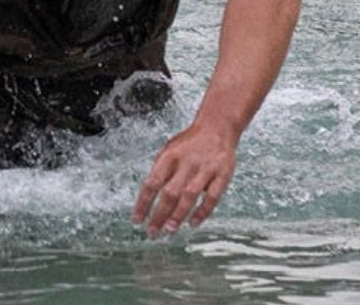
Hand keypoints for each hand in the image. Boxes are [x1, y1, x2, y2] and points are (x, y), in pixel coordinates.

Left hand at [133, 119, 238, 236]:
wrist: (217, 127)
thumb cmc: (190, 143)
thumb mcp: (169, 150)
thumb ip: (160, 171)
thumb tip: (147, 196)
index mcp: (169, 157)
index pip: (151, 183)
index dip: (143, 203)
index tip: (136, 220)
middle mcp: (186, 163)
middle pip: (169, 193)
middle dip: (158, 215)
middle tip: (152, 232)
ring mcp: (205, 169)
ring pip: (189, 196)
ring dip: (178, 215)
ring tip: (169, 230)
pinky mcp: (222, 175)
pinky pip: (212, 197)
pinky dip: (202, 212)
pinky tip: (193, 223)